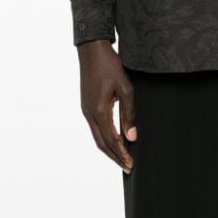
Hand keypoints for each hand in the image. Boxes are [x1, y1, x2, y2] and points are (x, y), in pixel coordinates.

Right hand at [77, 40, 136, 172]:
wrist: (92, 50)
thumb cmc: (111, 66)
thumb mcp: (126, 89)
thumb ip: (129, 114)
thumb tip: (132, 138)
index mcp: (99, 110)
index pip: (111, 140)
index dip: (121, 154)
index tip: (131, 165)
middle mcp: (89, 113)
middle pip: (101, 143)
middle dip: (115, 157)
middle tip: (128, 167)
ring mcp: (86, 110)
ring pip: (97, 137)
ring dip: (109, 149)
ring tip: (122, 158)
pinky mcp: (86, 105)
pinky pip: (95, 128)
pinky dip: (105, 138)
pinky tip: (114, 140)